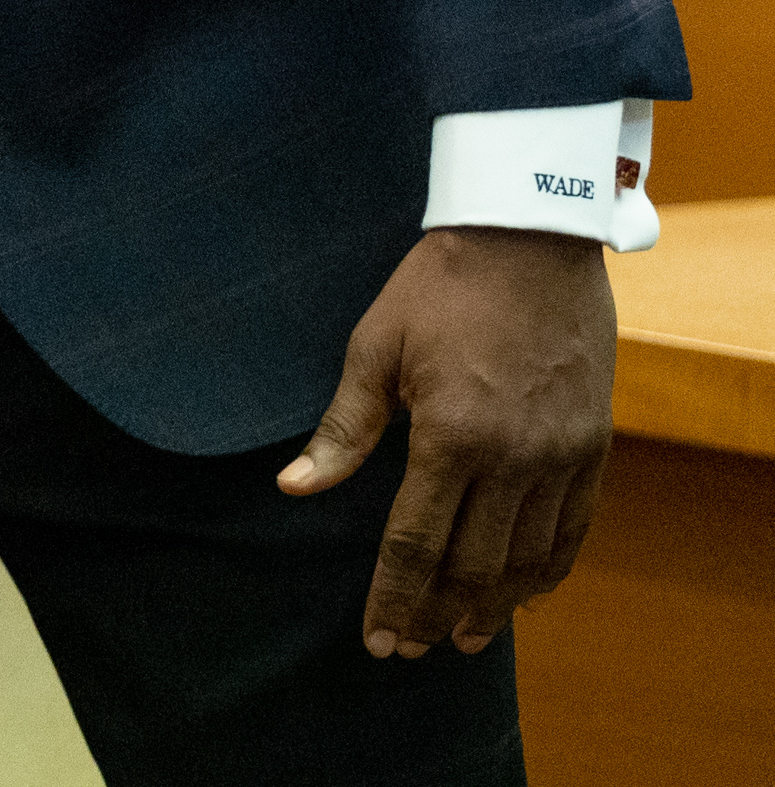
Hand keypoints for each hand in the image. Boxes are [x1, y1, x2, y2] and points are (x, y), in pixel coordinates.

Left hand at [281, 226, 616, 657]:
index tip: (377, 641)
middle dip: (437, 614)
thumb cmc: (437, 289)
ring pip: (528, 558)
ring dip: (495, 605)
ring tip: (462, 636)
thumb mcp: (374, 349)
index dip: (393, 598)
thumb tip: (294, 488)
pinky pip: (575, 528)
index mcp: (451, 436)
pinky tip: (524, 592)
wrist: (529, 239)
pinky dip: (549, 568)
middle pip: (474, 564)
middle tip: (411, 648)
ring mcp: (561, 455)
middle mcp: (514, 458)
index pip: (416, 543)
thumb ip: (343, 429)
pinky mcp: (593, 445)